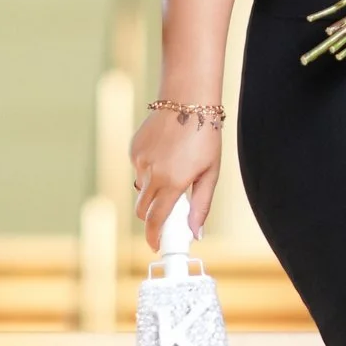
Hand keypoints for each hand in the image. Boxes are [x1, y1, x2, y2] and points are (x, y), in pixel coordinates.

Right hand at [130, 104, 220, 248]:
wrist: (188, 100)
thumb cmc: (205, 135)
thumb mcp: (211, 172)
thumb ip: (201, 206)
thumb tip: (197, 233)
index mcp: (172, 182)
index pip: (155, 220)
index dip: (154, 237)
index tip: (157, 246)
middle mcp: (152, 174)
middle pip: (143, 210)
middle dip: (152, 218)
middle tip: (169, 214)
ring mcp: (140, 161)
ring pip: (141, 189)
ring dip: (153, 191)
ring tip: (175, 172)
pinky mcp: (134, 149)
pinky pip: (139, 170)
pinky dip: (150, 171)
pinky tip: (166, 154)